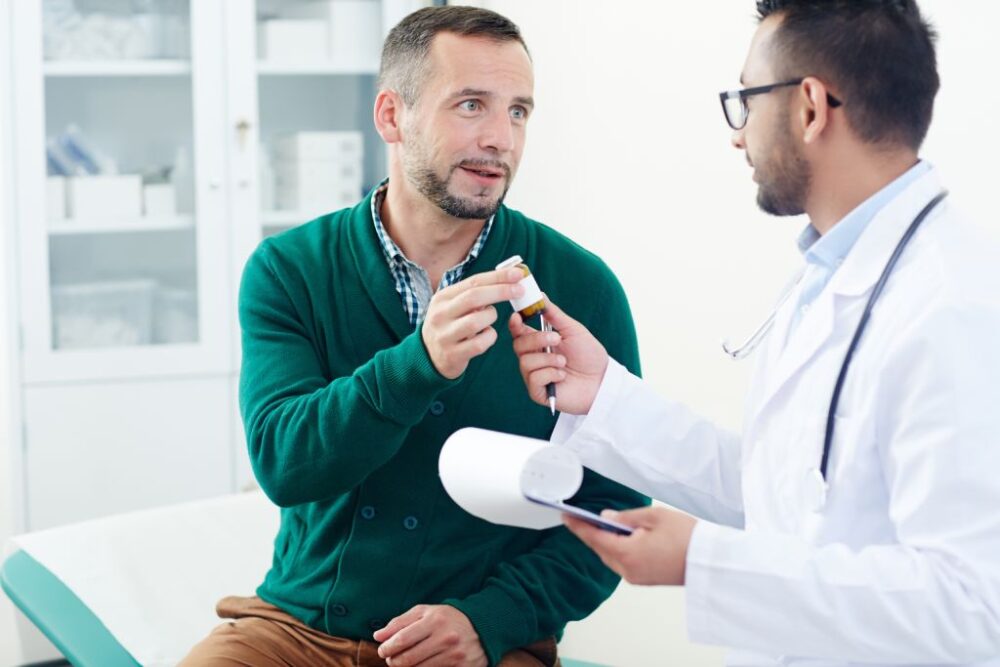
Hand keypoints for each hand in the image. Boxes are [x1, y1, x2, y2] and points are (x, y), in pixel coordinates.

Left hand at [374, 604, 486, 666]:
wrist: (483, 627)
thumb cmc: (447, 618)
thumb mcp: (425, 612)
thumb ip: (400, 622)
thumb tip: (378, 636)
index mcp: (435, 620)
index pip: (402, 640)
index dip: (387, 648)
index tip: (382, 651)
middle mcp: (445, 638)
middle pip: (407, 659)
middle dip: (393, 662)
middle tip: (391, 660)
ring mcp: (454, 656)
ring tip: (404, 664)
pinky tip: (419, 666)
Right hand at [423, 268, 524, 379]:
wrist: (428, 357)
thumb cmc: (450, 326)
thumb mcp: (454, 306)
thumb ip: (474, 294)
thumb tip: (507, 279)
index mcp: (442, 298)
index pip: (473, 282)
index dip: (498, 277)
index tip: (517, 273)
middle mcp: (440, 315)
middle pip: (474, 297)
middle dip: (500, 291)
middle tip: (520, 291)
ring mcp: (445, 335)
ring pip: (476, 321)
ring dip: (491, 317)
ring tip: (489, 319)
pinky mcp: (452, 355)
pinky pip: (480, 344)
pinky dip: (489, 337)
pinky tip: (486, 336)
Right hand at [508, 298, 608, 414]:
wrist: (602, 380)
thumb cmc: (589, 355)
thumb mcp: (573, 330)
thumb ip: (554, 314)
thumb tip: (541, 295)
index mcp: (539, 343)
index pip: (518, 332)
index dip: (515, 324)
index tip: (517, 317)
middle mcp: (534, 358)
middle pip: (518, 345)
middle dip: (537, 339)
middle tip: (557, 339)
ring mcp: (534, 376)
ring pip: (525, 362)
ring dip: (548, 359)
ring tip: (564, 362)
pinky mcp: (538, 392)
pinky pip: (533, 379)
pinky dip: (550, 374)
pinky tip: (562, 376)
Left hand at [563, 506, 696, 584]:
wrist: (711, 562)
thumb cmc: (687, 537)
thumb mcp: (654, 517)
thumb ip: (626, 517)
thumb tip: (606, 517)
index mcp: (627, 554)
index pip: (594, 538)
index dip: (578, 526)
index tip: (565, 516)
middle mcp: (628, 571)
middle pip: (601, 550)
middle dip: (591, 533)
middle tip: (582, 516)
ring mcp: (637, 578)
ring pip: (611, 558)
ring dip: (606, 542)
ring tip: (603, 524)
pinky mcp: (646, 580)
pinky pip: (623, 564)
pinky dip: (618, 550)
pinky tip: (622, 538)